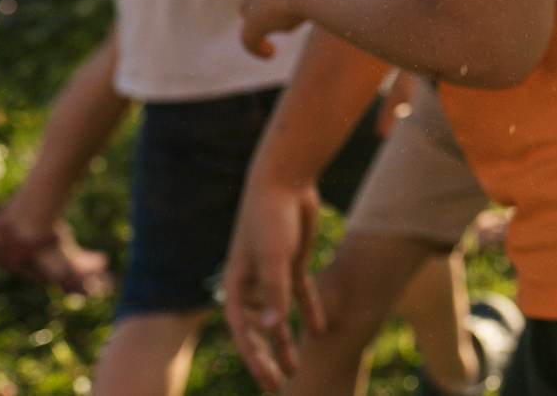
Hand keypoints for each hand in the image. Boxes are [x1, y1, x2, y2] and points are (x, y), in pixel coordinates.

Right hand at [223, 174, 324, 390]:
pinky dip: (308, 311)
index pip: (243, 332)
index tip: (268, 381)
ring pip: (279, 316)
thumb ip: (274, 293)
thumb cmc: (272, 218)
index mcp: (237, 285)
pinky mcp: (293, 261)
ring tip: (295, 367)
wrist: (285, 181)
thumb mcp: (274, 258)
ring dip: (286, 340)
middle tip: (278, 385)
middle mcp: (252, 283)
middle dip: (267, 357)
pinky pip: (300, 294)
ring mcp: (274, 273)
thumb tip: (272, 330)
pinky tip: (319, 329)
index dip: (254, 358)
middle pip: (259, 330)